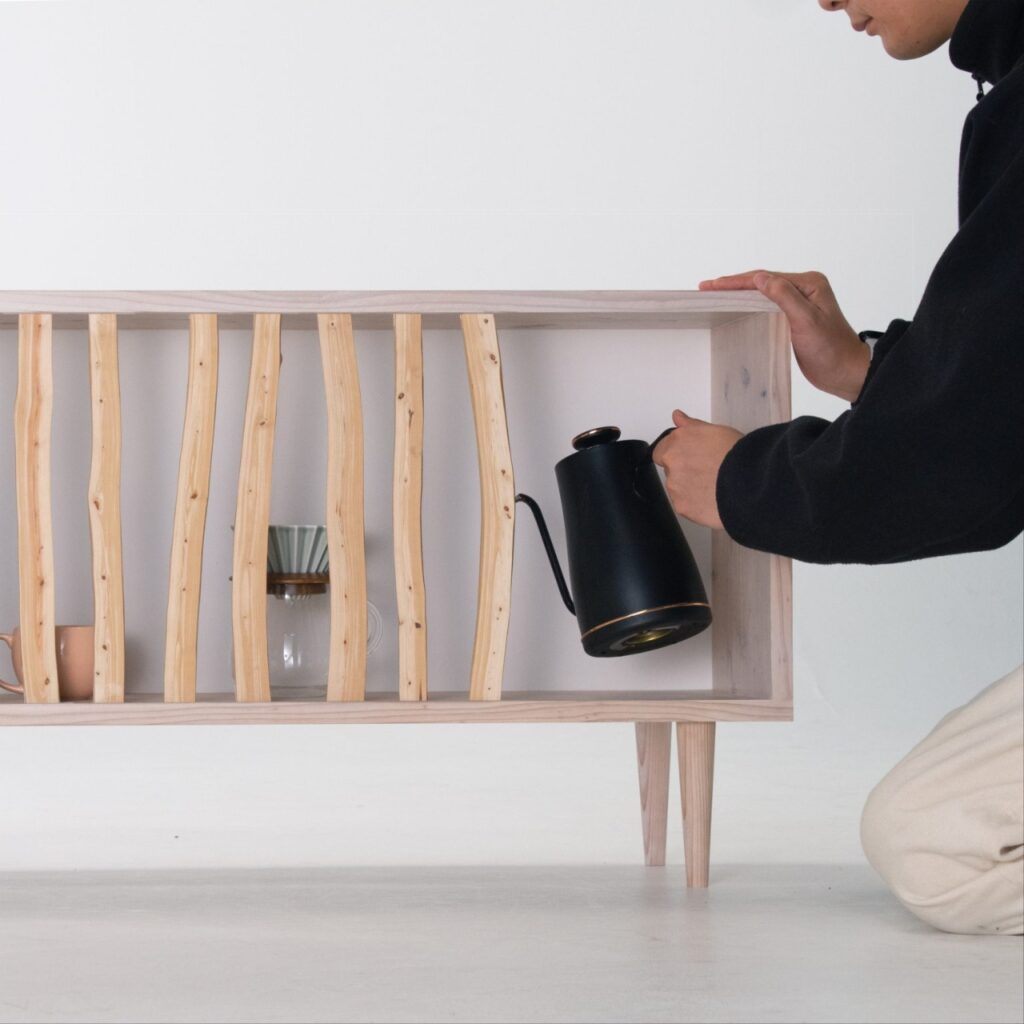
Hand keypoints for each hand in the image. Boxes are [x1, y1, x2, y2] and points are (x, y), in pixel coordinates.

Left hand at [652, 410, 742, 529]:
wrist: (750, 483)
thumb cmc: (738, 455)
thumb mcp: (717, 431)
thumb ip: (691, 425)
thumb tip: (677, 416)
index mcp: (679, 441)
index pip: (661, 450)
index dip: (675, 454)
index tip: (689, 458)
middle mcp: (672, 462)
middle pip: (670, 469)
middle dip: (683, 471)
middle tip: (706, 472)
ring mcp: (675, 486)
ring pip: (677, 488)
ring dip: (689, 488)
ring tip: (713, 487)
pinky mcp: (681, 506)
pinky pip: (684, 505)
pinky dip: (695, 504)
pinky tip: (712, 499)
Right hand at [699, 270, 869, 401]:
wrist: (846, 372)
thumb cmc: (831, 349)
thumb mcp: (807, 321)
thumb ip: (785, 296)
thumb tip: (760, 278)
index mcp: (809, 283)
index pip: (766, 278)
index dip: (737, 282)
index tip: (713, 285)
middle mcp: (804, 288)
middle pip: (762, 282)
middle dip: (733, 285)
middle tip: (706, 288)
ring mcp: (800, 302)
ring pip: (762, 293)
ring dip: (739, 294)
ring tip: (715, 294)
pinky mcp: (795, 317)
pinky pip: (767, 306)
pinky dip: (749, 305)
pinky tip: (735, 307)